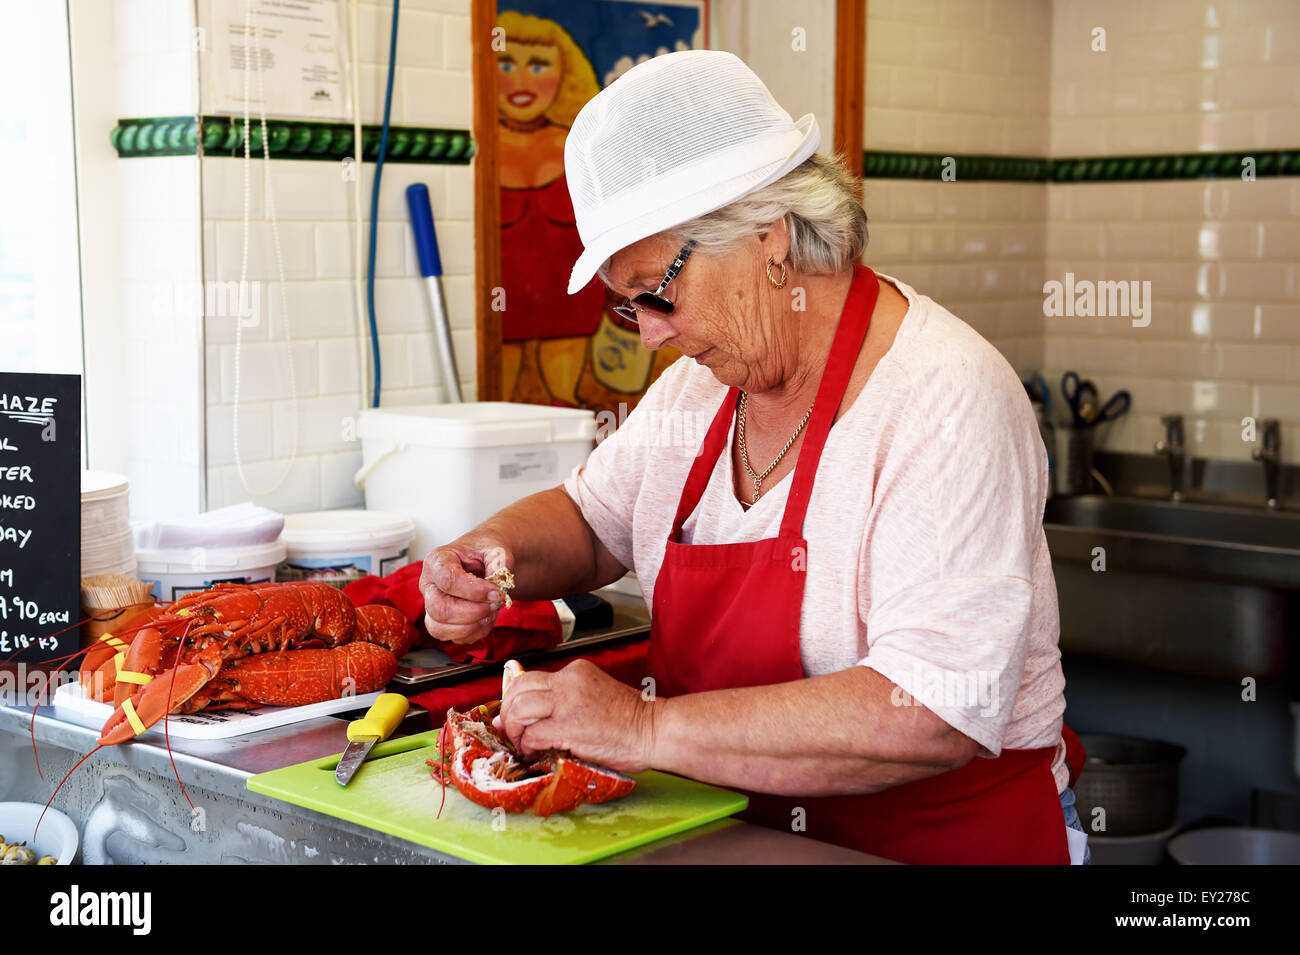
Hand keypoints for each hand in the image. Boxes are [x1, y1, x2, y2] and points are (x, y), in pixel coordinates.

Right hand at [419, 539, 512, 645]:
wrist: (483, 560)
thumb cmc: (484, 553)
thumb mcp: (496, 550)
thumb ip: (500, 563)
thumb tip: (499, 584)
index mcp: (437, 561)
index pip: (448, 580)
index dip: (475, 591)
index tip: (497, 592)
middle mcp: (428, 584)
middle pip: (440, 609)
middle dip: (473, 612)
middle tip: (495, 604)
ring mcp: (431, 605)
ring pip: (440, 628)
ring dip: (472, 626)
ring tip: (492, 612)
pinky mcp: (440, 622)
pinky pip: (452, 637)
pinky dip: (474, 633)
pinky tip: (486, 619)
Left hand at [496, 659, 655, 773]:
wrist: (654, 730)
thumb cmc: (630, 720)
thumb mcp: (594, 695)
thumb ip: (564, 700)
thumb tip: (529, 714)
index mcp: (576, 671)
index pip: (531, 679)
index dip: (516, 699)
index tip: (514, 715)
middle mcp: (568, 681)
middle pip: (518, 689)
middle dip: (508, 712)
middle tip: (511, 730)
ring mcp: (566, 703)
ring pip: (518, 709)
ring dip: (514, 730)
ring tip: (522, 743)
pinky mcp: (567, 726)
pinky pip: (532, 735)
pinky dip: (528, 746)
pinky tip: (536, 753)